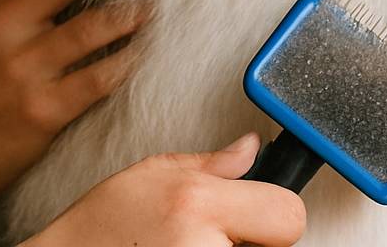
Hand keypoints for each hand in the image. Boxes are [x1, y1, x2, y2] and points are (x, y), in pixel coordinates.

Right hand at [25, 134, 305, 246]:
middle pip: (279, 245)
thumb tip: (251, 149)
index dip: (273, 210)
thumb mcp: (149, 175)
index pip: (288, 214)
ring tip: (190, 246)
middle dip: (251, 238)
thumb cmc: (99, 229)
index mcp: (198, 204)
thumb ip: (210, 163)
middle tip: (209, 234)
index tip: (254, 212)